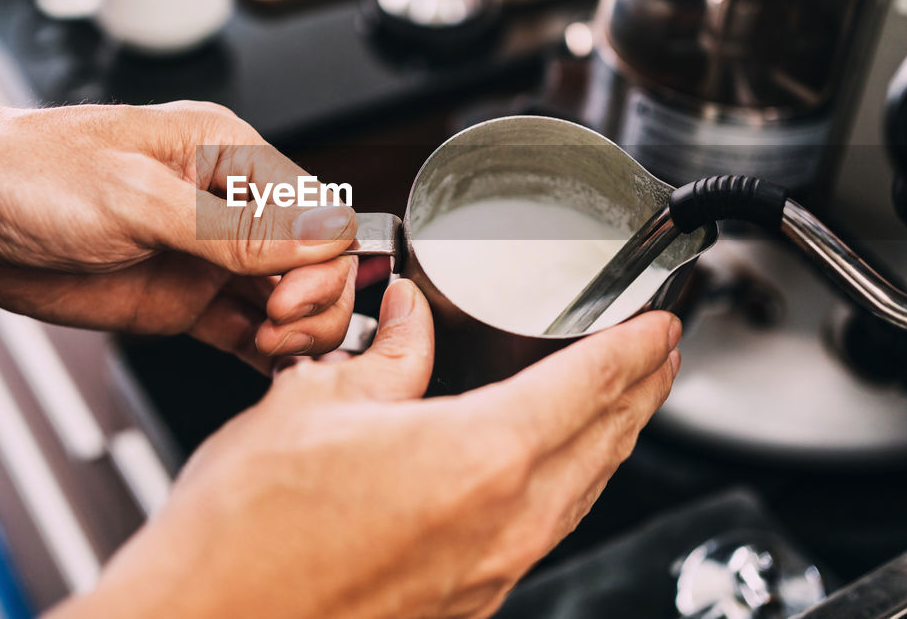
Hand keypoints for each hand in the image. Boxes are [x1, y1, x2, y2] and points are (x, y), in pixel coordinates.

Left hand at [0, 0, 359, 367]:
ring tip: (270, 350)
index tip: (286, 299)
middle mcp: (225, 208)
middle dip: (315, 300)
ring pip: (289, 301)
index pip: (318, 212)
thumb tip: (324, 235)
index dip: (320, 261)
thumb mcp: (136, 200)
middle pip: (315, 261)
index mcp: (227, 155)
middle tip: (277, 329)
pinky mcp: (178, 302)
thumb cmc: (27, 173)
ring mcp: (203, 259)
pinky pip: (245, 331)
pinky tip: (269, 367)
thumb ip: (233, 231)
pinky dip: (268, 353)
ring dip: (298, 332)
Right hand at [57, 281, 681, 618]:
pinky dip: (561, 489)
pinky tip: (543, 473)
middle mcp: (502, 527)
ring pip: (577, 495)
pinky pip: (539, 533)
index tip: (662, 323)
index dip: (635, 347)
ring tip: (618, 406)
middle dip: (638, 392)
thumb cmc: (244, 533)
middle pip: (602, 444)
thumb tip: (411, 317)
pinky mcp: (461, 609)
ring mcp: (487, 578)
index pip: (589, 387)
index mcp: (478, 460)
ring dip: (607, 442)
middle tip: (658, 356)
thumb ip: (385, 356)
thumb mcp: (314, 404)